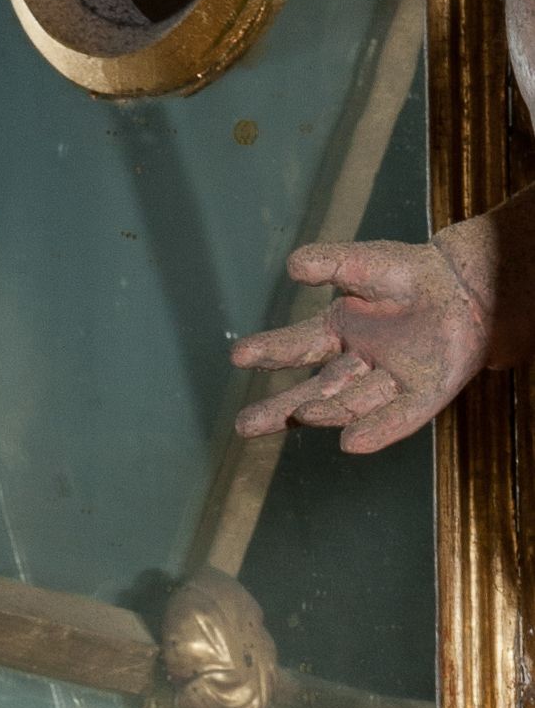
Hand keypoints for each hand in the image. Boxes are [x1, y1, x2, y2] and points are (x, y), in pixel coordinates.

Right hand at [230, 222, 505, 455]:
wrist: (470, 289)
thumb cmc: (416, 276)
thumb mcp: (369, 264)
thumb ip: (334, 265)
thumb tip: (292, 266)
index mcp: (340, 334)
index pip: (298, 347)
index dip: (269, 352)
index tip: (238, 355)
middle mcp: (358, 367)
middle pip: (314, 393)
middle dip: (281, 409)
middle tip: (244, 425)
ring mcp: (389, 385)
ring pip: (350, 404)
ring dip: (325, 412)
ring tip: (300, 413)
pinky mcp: (423, 397)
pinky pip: (397, 418)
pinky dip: (376, 430)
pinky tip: (350, 443)